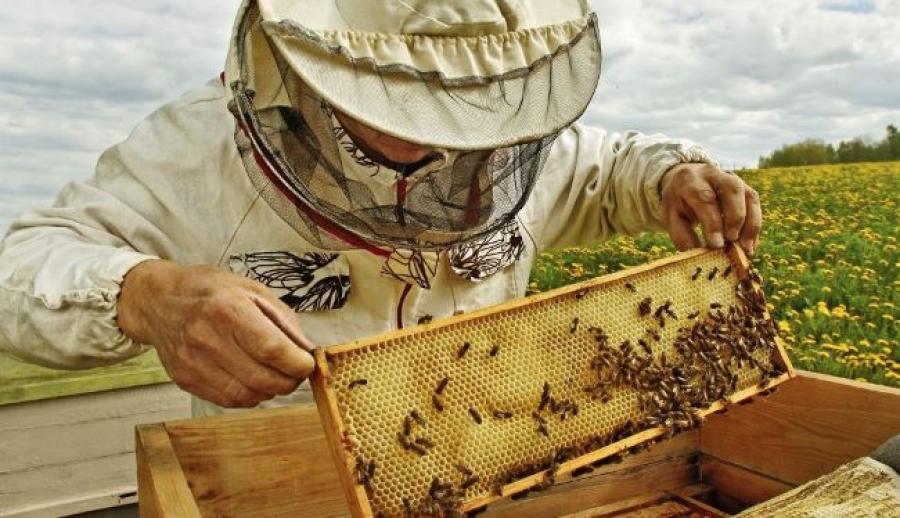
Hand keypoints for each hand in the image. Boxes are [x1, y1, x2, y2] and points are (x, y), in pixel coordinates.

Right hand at [118, 260, 314, 407]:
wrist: (159, 301)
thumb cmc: (211, 291)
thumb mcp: (253, 290)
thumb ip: (283, 321)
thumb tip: (307, 351)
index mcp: (228, 309)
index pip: (271, 349)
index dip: (297, 363)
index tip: (308, 363)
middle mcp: (208, 338)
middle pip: (262, 378)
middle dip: (289, 381)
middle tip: (296, 372)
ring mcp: (193, 362)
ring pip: (247, 395)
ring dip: (270, 391)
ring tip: (274, 375)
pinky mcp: (185, 379)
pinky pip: (228, 400)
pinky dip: (249, 395)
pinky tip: (252, 379)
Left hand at [659, 163, 760, 254]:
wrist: (686, 180)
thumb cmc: (678, 202)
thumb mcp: (672, 217)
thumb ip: (683, 235)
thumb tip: (699, 256)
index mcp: (690, 180)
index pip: (705, 198)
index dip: (713, 223)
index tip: (717, 245)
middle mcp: (714, 174)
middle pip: (732, 190)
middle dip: (735, 218)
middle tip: (732, 241)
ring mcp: (732, 178)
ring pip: (748, 196)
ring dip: (751, 223)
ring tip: (746, 248)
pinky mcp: (745, 186)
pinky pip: (754, 204)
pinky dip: (755, 225)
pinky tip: (750, 244)